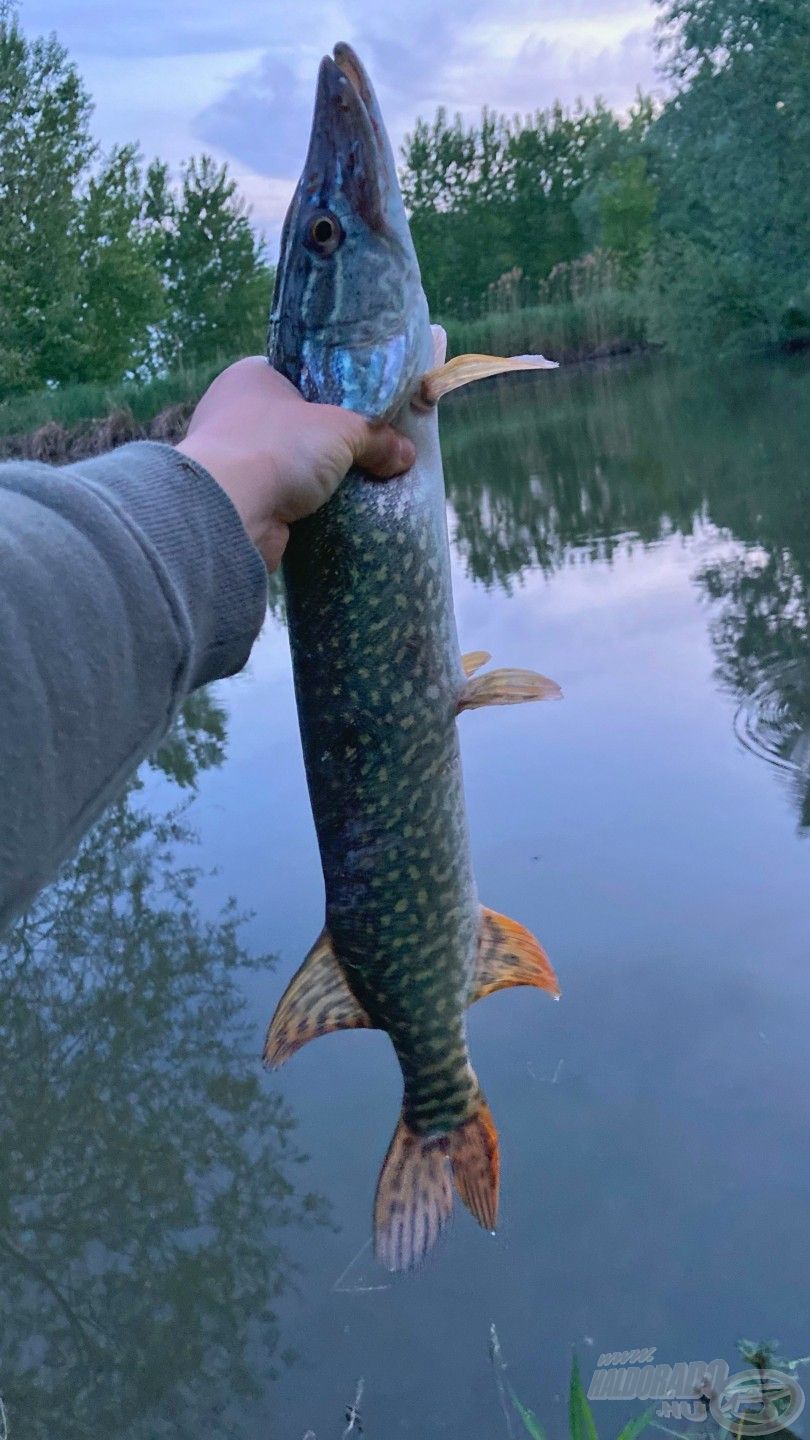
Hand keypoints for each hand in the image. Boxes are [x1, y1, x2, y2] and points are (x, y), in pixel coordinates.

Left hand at [177, 356, 415, 569]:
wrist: (229, 512)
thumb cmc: (279, 447)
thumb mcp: (343, 429)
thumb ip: (378, 437)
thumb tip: (406, 455)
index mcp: (253, 376)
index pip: (302, 376)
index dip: (338, 390)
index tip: (370, 407)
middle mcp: (238, 412)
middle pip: (302, 422)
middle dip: (336, 440)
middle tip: (376, 447)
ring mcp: (237, 458)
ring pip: (295, 463)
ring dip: (325, 476)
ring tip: (367, 480)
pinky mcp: (243, 499)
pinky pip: (287, 496)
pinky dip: (310, 504)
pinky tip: (341, 509)